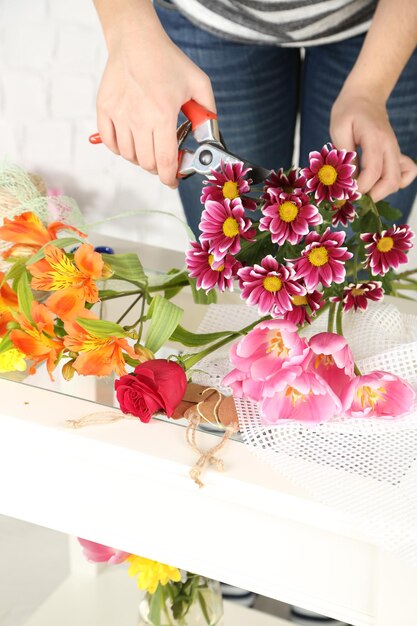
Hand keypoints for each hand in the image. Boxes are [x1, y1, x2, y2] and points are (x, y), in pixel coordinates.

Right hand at [96, 15, 214, 187]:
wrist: (136, 41)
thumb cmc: (167, 61)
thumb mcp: (199, 84)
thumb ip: (208, 114)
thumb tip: (210, 139)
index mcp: (162, 115)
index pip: (165, 162)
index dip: (170, 179)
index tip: (173, 181)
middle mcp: (138, 119)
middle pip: (147, 163)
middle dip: (158, 169)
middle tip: (165, 161)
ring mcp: (119, 115)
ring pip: (128, 156)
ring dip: (140, 158)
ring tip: (149, 146)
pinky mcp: (105, 110)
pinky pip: (110, 143)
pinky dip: (120, 148)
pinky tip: (131, 141)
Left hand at [330, 88, 416, 201]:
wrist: (365, 97)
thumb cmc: (348, 112)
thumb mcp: (339, 129)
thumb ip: (345, 155)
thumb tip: (348, 179)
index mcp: (375, 139)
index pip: (372, 172)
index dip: (359, 188)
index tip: (346, 192)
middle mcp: (390, 146)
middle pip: (390, 182)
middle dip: (371, 196)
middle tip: (354, 195)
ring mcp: (396, 151)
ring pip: (398, 181)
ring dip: (380, 192)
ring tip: (363, 188)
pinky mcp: (397, 154)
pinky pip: (406, 174)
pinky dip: (396, 183)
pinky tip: (378, 180)